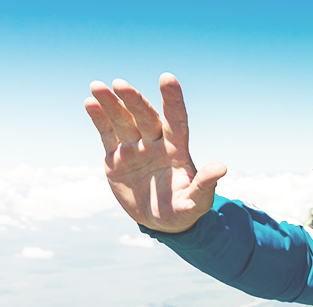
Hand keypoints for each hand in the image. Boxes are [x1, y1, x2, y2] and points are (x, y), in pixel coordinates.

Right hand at [85, 73, 225, 232]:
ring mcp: (135, 148)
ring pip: (123, 121)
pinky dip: (99, 118)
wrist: (159, 221)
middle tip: (120, 84)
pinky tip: (90, 102)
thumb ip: (205, 185)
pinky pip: (107, 134)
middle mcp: (156, 144)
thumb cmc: (183, 211)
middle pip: (145, 117)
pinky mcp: (117, 157)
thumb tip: (221, 168)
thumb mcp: (195, 202)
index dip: (172, 100)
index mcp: (177, 151)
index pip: (176, 120)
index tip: (167, 78)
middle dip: (134, 101)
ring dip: (111, 104)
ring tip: (97, 86)